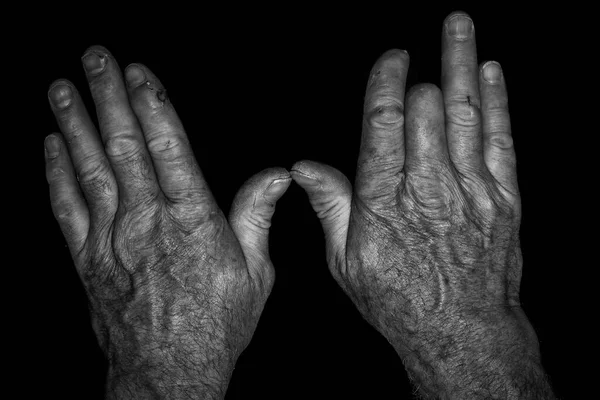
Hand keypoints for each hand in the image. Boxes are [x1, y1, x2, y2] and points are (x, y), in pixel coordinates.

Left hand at [45, 46, 290, 398]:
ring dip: (75, 123)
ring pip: (90, 168)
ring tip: (63, 88)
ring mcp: (113, 238)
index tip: (139, 72)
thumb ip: (258, 216)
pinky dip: (56, 172)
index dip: (152, 104)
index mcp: (192, 219)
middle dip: (108, 96)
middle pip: (124, 146)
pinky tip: (52, 145)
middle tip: (94, 59)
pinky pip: (67, 207)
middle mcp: (148, 220)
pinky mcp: (88, 258)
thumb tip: (276, 175)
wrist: (169, 372)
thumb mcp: (255, 271)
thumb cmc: (216, 324)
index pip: (168, 147)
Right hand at [291, 11, 553, 398]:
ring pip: (465, 111)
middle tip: (422, 40)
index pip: (383, 121)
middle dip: (423, 71)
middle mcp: (428, 186)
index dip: (386, 81)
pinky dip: (496, 100)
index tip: (391, 57)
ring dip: (462, 61)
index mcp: (384, 198)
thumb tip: (304, 167)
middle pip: (426, 107)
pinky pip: (500, 138)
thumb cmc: (400, 298)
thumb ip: (330, 206)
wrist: (461, 332)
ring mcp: (470, 189)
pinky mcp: (502, 198)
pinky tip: (491, 72)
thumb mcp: (347, 261)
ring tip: (460, 24)